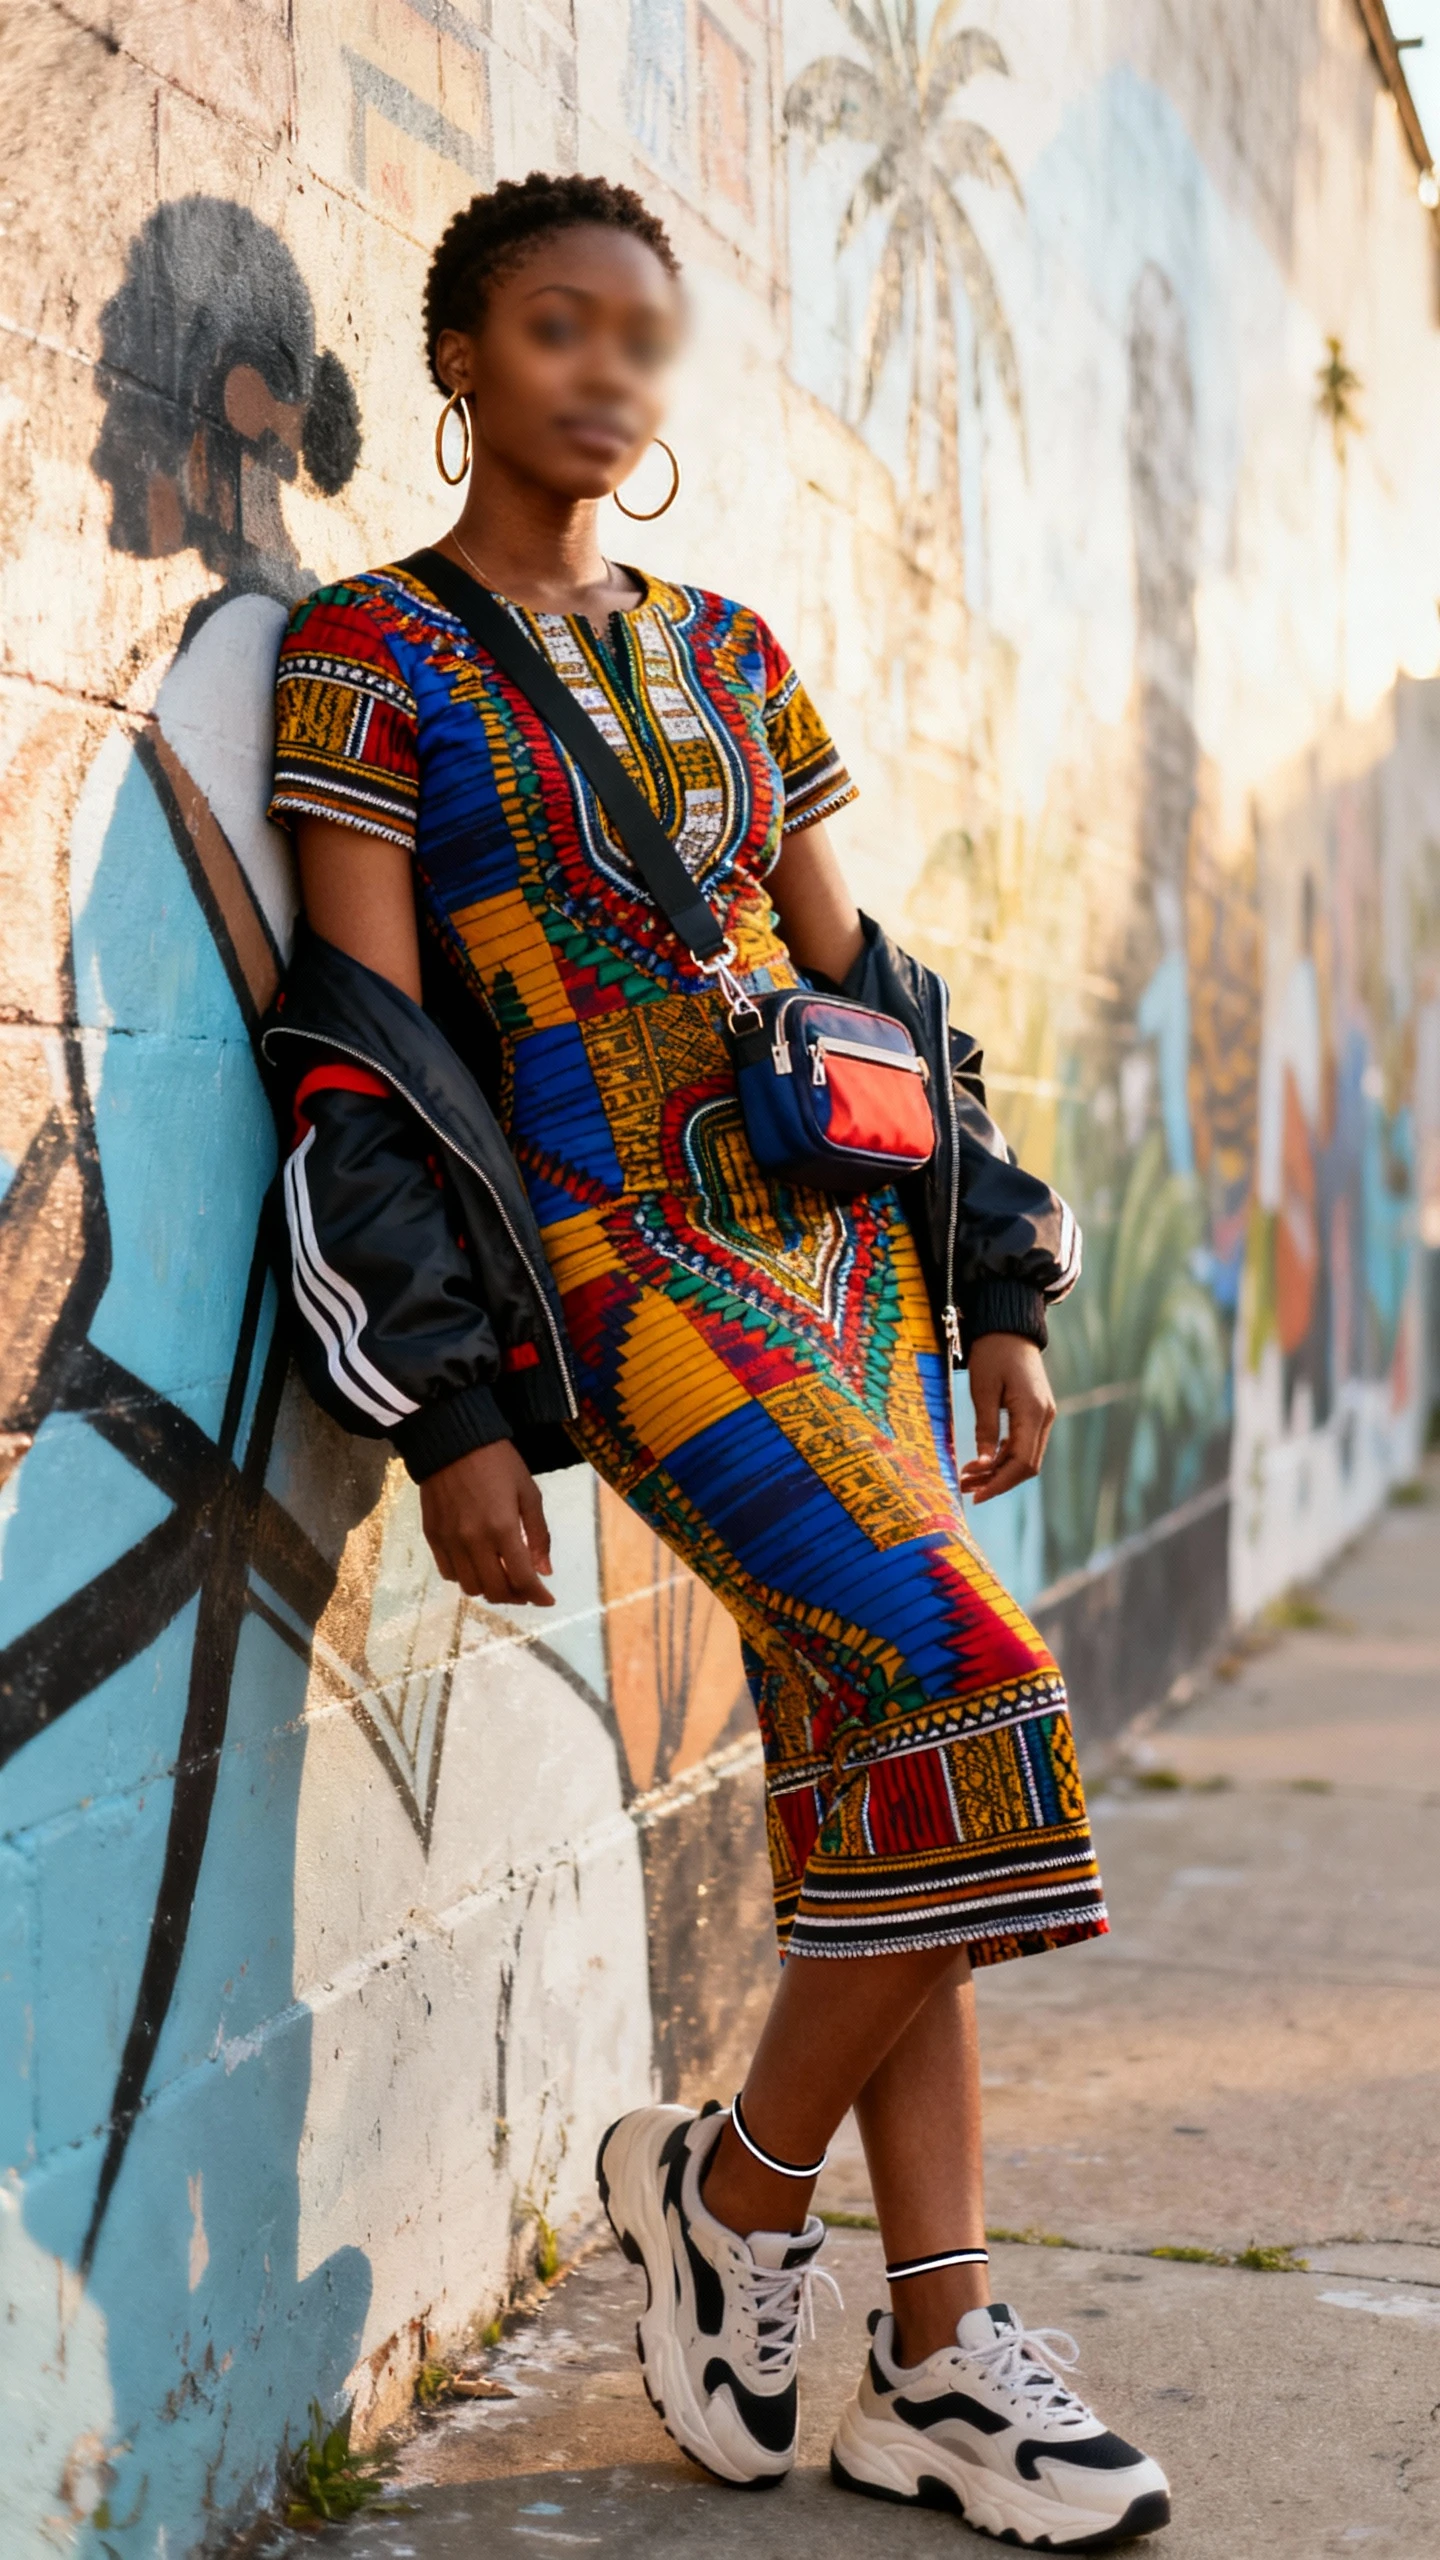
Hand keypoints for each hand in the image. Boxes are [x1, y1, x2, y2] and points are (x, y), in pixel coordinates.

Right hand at [419, 1439, 554, 1604]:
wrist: (453, 1440)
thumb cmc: (498, 1462)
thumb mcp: (529, 1492)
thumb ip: (539, 1534)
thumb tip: (543, 1571)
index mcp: (502, 1528)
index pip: (522, 1578)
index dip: (538, 1595)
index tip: (547, 1600)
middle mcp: (474, 1541)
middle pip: (495, 1590)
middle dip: (516, 1596)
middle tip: (526, 1589)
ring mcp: (450, 1540)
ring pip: (470, 1587)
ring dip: (490, 1589)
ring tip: (502, 1577)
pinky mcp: (432, 1536)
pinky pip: (449, 1573)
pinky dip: (466, 1577)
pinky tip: (477, 1565)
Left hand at [959, 1333, 1055, 1505]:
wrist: (1009, 1327)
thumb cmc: (993, 1353)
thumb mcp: (982, 1390)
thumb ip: (985, 1428)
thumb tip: (982, 1465)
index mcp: (1033, 1412)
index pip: (1022, 1462)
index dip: (999, 1483)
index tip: (975, 1495)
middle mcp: (1044, 1417)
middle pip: (1027, 1466)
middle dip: (997, 1481)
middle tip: (966, 1489)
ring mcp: (1043, 1415)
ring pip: (1026, 1457)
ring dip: (999, 1471)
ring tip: (968, 1478)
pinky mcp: (1036, 1413)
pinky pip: (1024, 1444)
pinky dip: (1004, 1456)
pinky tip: (982, 1462)